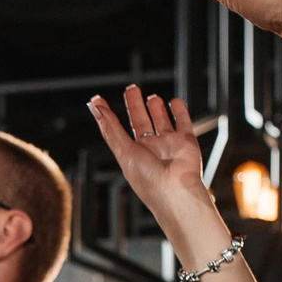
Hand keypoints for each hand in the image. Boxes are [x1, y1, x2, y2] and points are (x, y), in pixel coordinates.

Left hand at [86, 86, 231, 268]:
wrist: (177, 192)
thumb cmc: (149, 180)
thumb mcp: (124, 152)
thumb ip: (111, 128)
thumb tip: (95, 106)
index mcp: (132, 153)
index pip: (117, 129)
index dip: (108, 115)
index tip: (99, 100)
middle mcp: (150, 148)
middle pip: (141, 121)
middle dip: (135, 105)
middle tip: (132, 88)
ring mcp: (169, 144)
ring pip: (162, 121)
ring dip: (156, 109)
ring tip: (152, 96)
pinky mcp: (186, 142)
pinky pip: (183, 122)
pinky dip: (180, 111)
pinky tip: (174, 102)